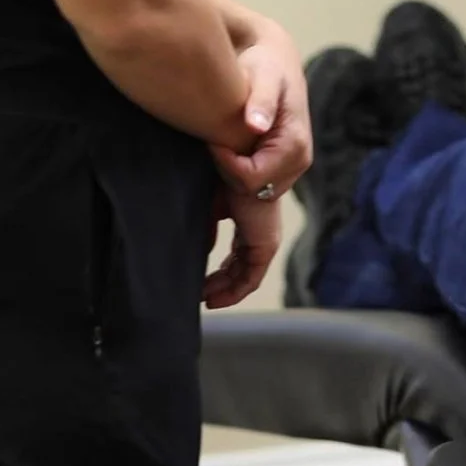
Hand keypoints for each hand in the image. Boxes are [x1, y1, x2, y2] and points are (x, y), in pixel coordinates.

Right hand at [204, 185, 281, 309]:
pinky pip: (252, 278)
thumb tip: (204, 250)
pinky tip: (216, 299)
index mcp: (248, 223)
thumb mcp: (213, 207)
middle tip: (200, 295)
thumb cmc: (227, 180)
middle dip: (220, 285)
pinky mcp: (265, 245)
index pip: (236, 256)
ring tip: (205, 300)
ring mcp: (264, 240)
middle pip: (240, 268)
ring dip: (226, 291)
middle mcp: (258, 233)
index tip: (201, 285)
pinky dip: (234, 292)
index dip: (220, 274)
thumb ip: (208, 229)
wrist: (244, 165)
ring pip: (245, 276)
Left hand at [211, 25, 311, 200]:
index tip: (213, 140)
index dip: (226, 164)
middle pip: (250, 195)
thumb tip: (256, 126)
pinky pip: (250, 195)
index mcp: (295, 145)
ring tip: (218, 148)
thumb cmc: (265, 65)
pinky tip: (220, 164)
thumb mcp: (263, 75)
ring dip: (228, 182)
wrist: (273, 60)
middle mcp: (297, 163)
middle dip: (226, 176)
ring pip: (249, 198)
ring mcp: (288, 169)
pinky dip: (232, 188)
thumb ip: (261, 100)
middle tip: (215, 143)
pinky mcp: (277, 170)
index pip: (251, 180)